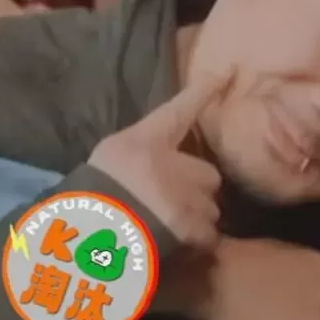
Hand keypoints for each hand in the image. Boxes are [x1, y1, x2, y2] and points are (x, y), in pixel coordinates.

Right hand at [88, 70, 229, 249]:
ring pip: (210, 206)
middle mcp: (178, 165)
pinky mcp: (194, 228)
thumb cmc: (92, 192)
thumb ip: (129, 157)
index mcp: (149, 141)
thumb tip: (138, 169)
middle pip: (207, 174)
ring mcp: (190, 197)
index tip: (227, 73)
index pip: (182, 109)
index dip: (205, 91)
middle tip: (172, 201)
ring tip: (172, 227)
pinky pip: (208, 235)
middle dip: (196, 187)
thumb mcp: (105, 161)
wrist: (95, 233)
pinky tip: (180, 246)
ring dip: (197, 215)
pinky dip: (197, 241)